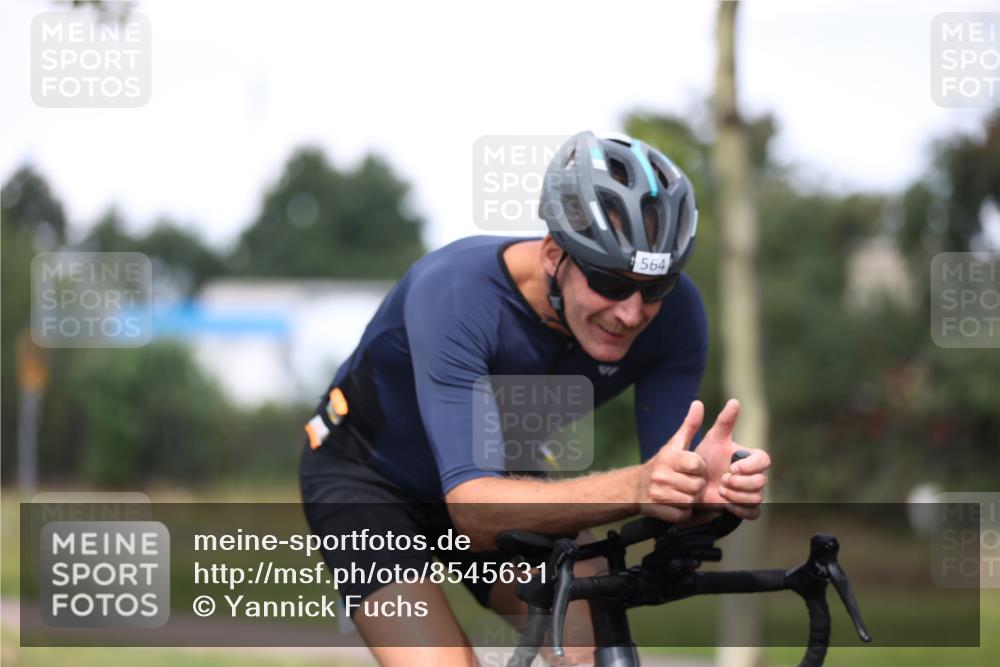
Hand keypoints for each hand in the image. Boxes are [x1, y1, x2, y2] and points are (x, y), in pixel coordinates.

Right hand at [637, 401, 707, 523]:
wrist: (636, 487)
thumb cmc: (662, 464)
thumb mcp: (675, 444)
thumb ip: (690, 425)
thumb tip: (699, 403)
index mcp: (669, 457)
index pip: (698, 465)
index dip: (700, 468)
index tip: (695, 468)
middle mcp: (661, 474)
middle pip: (697, 486)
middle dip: (697, 486)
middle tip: (689, 482)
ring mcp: (658, 493)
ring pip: (691, 501)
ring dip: (691, 499)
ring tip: (683, 492)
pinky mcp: (657, 509)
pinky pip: (683, 514)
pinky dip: (683, 512)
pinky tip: (676, 503)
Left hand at [694, 398, 770, 519]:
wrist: (692, 482)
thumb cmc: (704, 458)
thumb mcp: (713, 438)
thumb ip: (725, 421)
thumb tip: (735, 401)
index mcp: (751, 457)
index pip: (765, 461)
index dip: (751, 466)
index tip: (733, 467)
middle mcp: (755, 475)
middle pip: (762, 482)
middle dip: (741, 483)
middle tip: (723, 480)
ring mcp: (751, 492)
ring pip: (757, 497)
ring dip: (738, 495)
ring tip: (721, 490)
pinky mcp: (746, 508)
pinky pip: (754, 512)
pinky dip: (740, 509)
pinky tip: (727, 504)